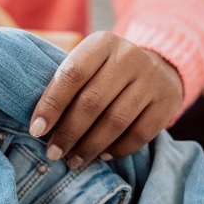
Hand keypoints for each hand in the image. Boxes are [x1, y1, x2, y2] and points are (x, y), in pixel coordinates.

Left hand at [29, 31, 182, 167]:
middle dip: (68, 132)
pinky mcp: (167, 101)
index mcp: (102, 43)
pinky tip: (101, 156)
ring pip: (116, 121)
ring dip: (90, 146)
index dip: (51, 104)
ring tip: (73, 160)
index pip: (72, 73)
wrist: (159, 68)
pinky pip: (139, 134)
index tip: (36, 130)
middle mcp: (129, 56)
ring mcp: (151, 79)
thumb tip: (38, 125)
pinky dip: (117, 150)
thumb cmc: (108, 73)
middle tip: (53, 153)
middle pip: (92, 101)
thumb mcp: (89, 64)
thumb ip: (67, 84)